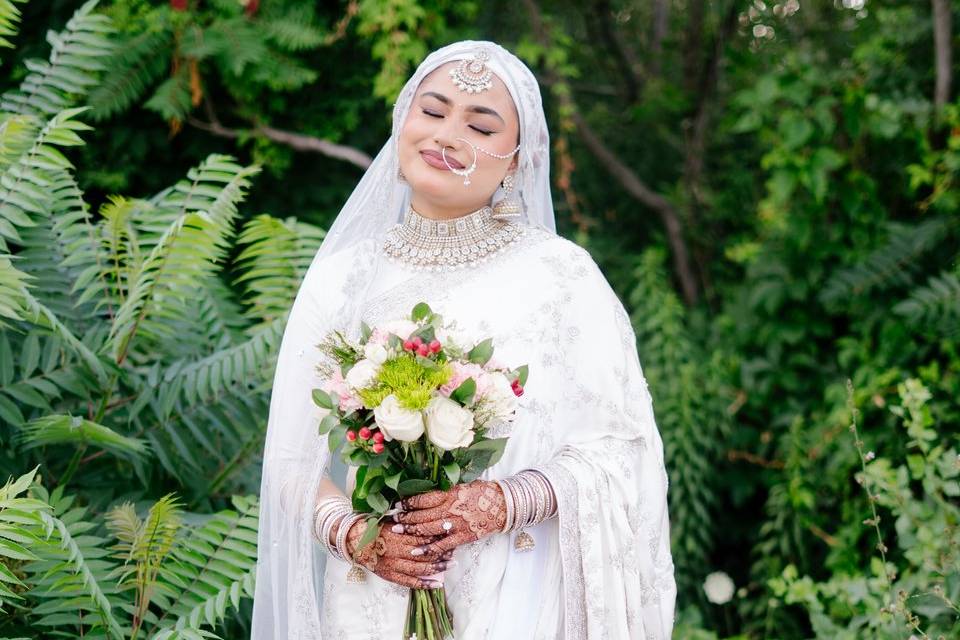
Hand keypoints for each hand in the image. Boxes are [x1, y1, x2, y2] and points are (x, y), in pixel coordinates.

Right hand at [345, 517, 453, 588]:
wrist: (355, 543)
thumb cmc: (375, 528)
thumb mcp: (390, 519)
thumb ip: (407, 520)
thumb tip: (426, 513)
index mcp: (398, 535)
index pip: (422, 536)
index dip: (437, 536)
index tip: (449, 533)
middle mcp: (397, 551)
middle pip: (425, 553)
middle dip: (441, 553)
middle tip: (455, 551)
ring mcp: (394, 565)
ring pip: (420, 569)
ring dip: (437, 568)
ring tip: (451, 565)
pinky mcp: (391, 576)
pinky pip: (410, 582)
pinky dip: (424, 584)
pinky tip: (437, 584)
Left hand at [390, 480, 505, 558]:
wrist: (503, 505)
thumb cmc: (483, 492)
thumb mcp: (463, 485)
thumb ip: (446, 490)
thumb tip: (428, 491)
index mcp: (450, 493)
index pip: (424, 498)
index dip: (409, 502)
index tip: (398, 504)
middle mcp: (451, 508)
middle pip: (422, 514)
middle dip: (406, 517)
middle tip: (393, 520)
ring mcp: (456, 524)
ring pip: (428, 529)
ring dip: (412, 531)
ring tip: (399, 532)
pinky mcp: (463, 536)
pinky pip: (442, 544)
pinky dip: (429, 548)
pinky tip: (417, 551)